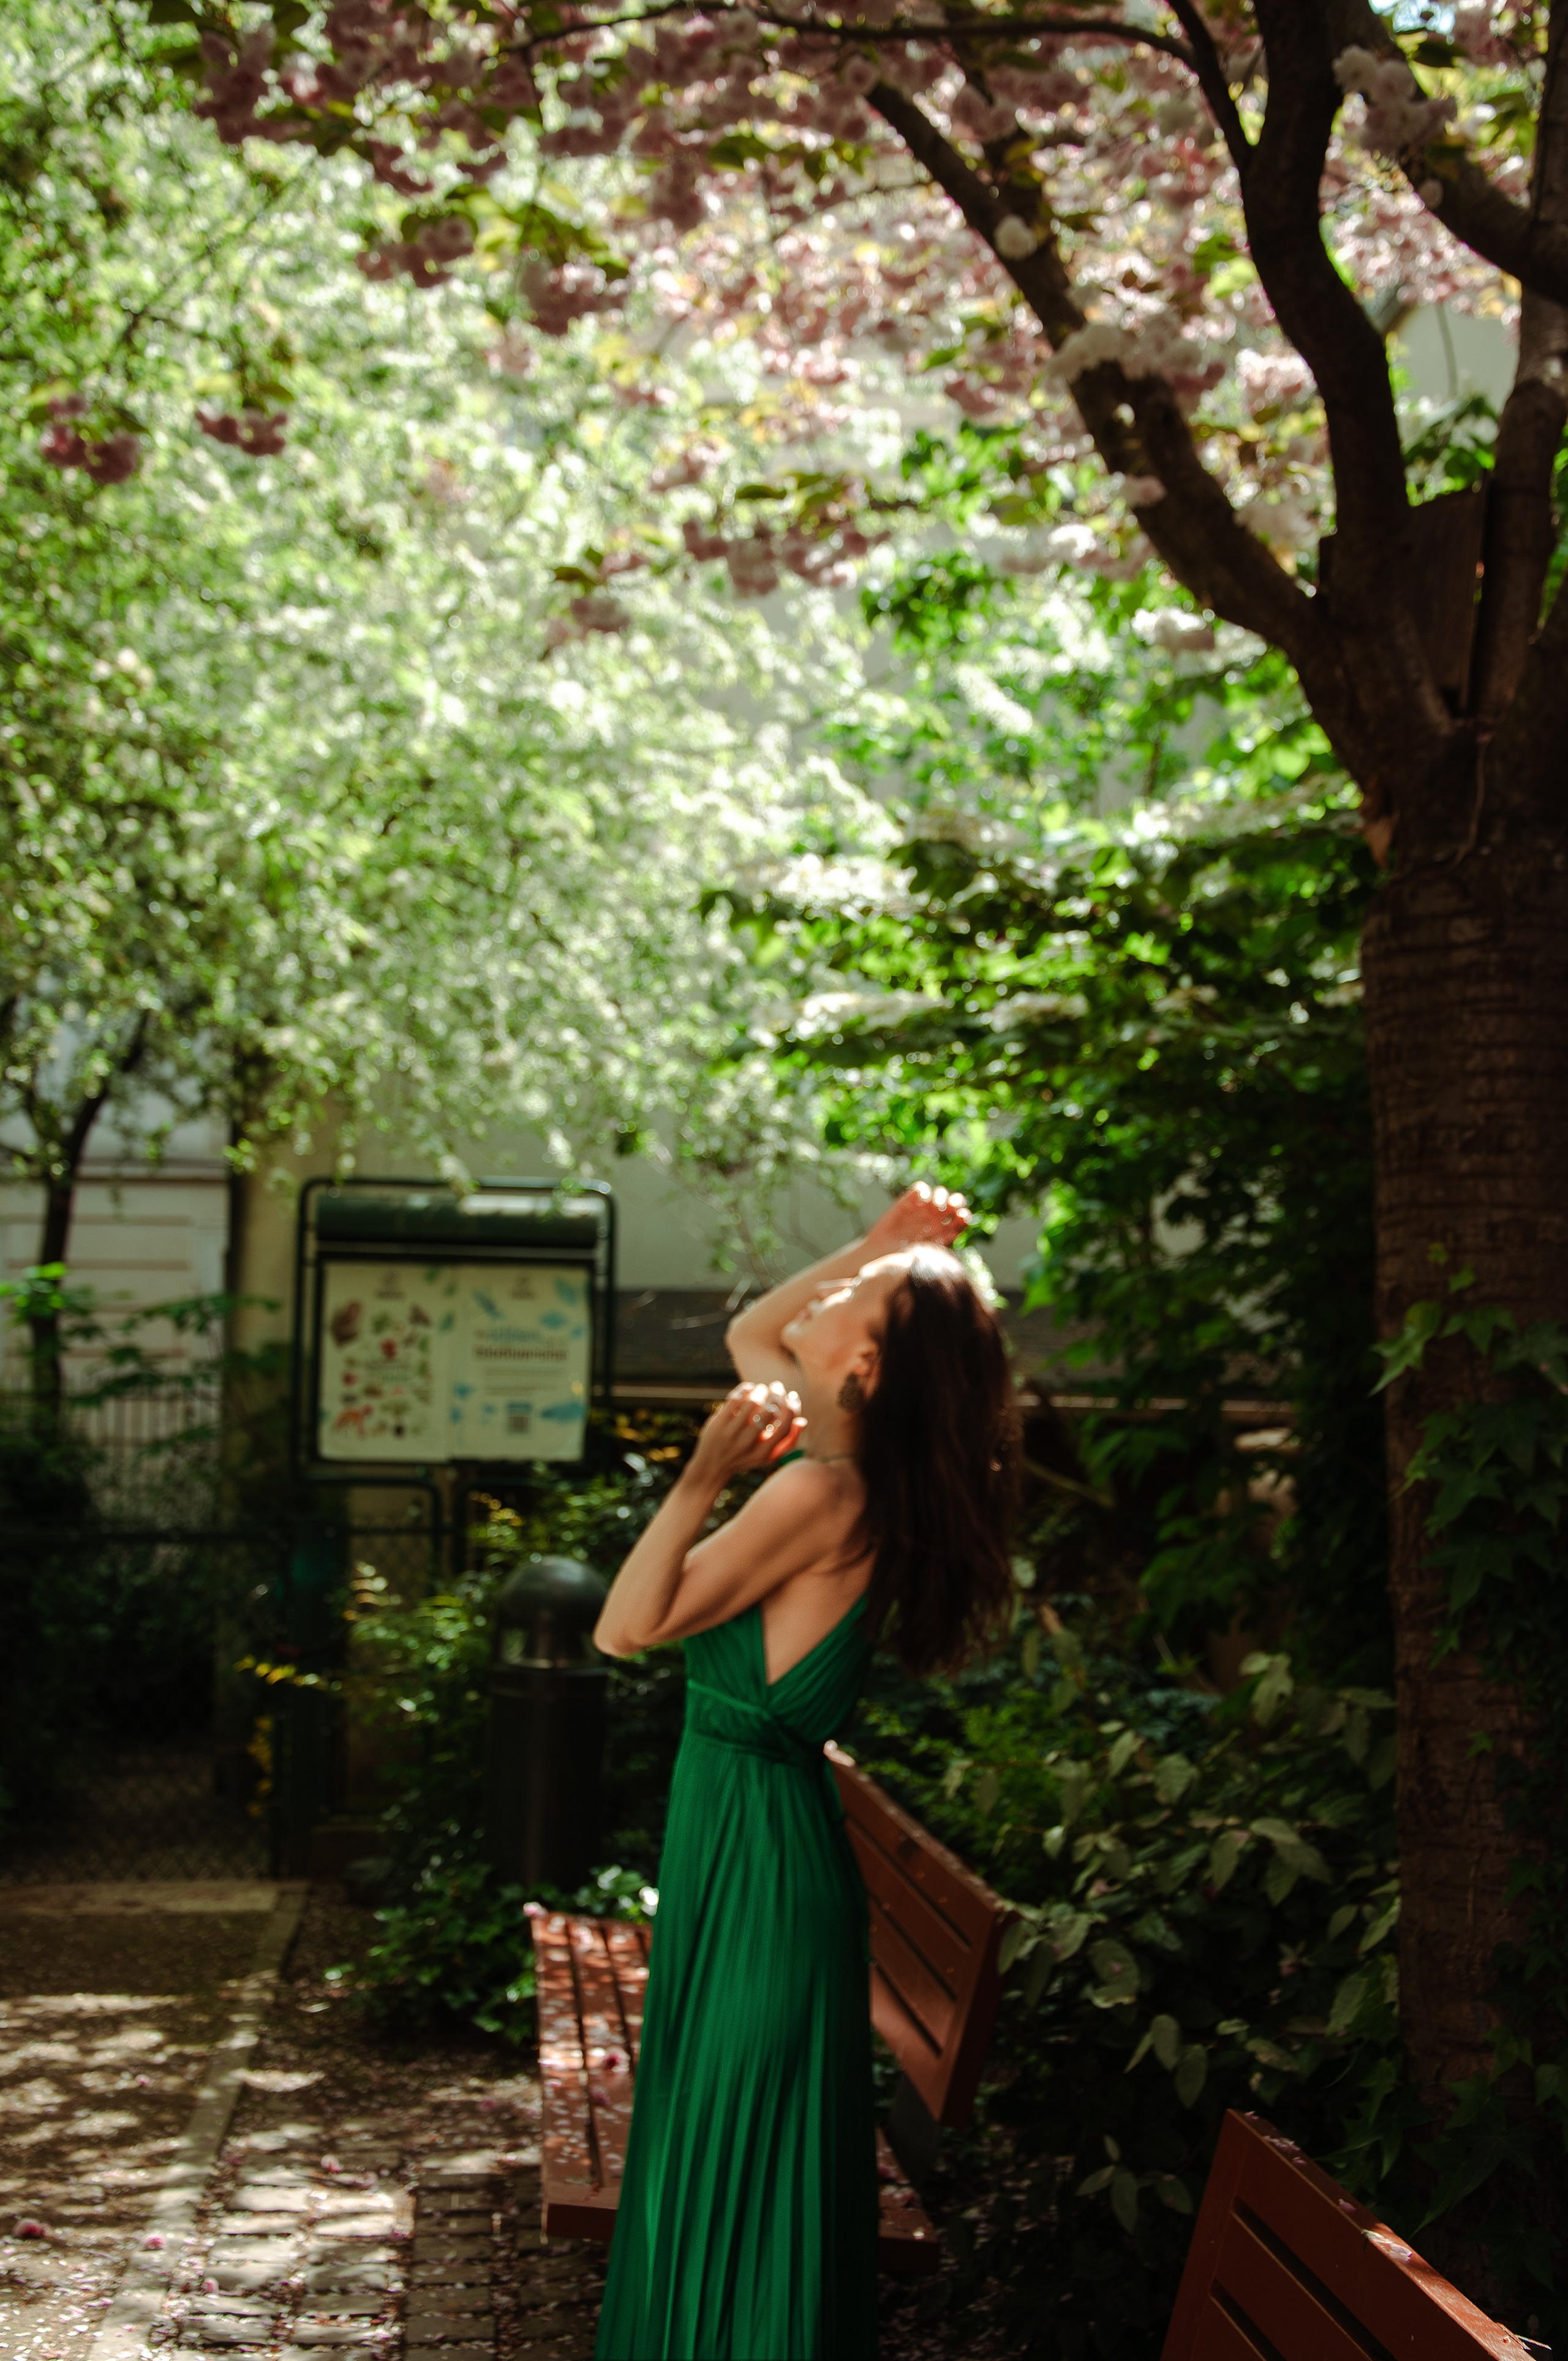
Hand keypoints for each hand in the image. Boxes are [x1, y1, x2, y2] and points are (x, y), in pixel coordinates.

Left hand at [689, 1382, 805, 1484]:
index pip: (785, 1427)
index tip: (793, 1396)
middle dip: (777, 1394)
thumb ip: (788, 1441)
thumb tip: (803, 1420)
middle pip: (770, 1411)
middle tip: (778, 1386)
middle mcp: (748, 1443)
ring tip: (763, 1388)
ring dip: (762, 1390)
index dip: (792, 1408)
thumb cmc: (745, 1457)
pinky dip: (745, 1389)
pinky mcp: (718, 1422)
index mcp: (764, 1452)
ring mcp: (732, 1433)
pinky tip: (749, 1388)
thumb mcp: (767, 1456)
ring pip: (753, 1402)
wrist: (712, 1466)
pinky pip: (735, 1399)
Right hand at [863, 1180, 970, 1259]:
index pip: (961, 1217)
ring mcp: (921, 1209)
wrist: (882, 1258)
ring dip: (942, 1196)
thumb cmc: (906, 1261)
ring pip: (939, 1193)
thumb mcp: (930, 1252)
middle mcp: (935, 1218)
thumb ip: (947, 1237)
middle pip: (954, 1202)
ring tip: (936, 1206)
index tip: (963, 1217)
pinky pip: (920, 1189)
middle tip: (952, 1207)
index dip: (964, 1215)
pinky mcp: (906, 1203)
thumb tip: (964, 1220)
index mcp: (945, 1231)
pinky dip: (923, 1191)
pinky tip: (923, 1200)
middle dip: (956, 1201)